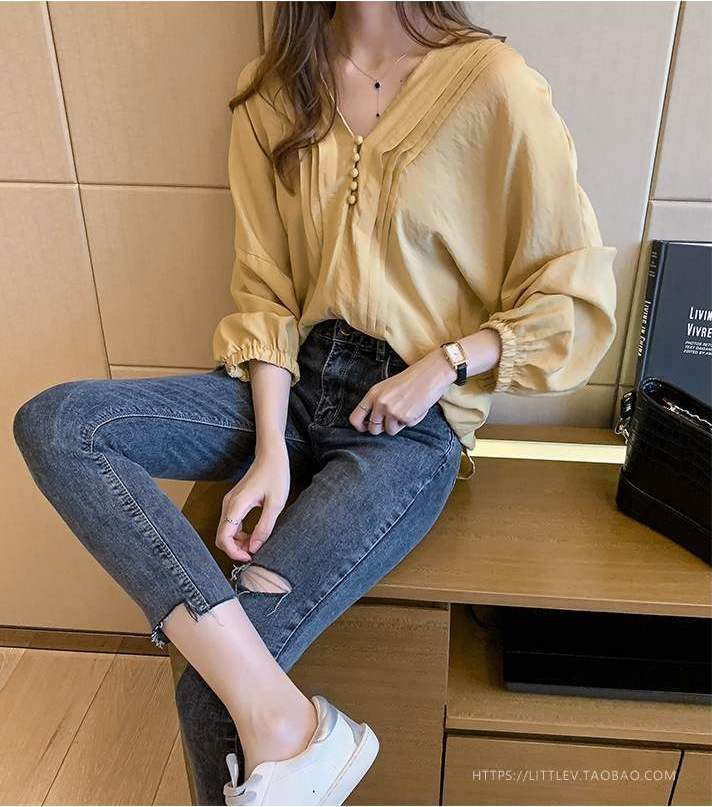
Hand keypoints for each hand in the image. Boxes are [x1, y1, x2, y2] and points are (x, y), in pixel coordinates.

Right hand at [215, 442, 290, 560]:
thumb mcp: (276, 504)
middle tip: (254, 554)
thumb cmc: (275, 474)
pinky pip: (231, 524)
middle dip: (235, 550)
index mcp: (236, 505)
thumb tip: (254, 548)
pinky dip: (239, 534)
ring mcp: (230, 503)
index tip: (250, 557)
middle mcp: (228, 504)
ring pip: (226, 532)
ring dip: (238, 543)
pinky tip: (254, 536)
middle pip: (221, 537)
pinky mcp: (234, 502)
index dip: (234, 553)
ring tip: (257, 545)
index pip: (224, 538)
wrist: (271, 454)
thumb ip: (264, 527)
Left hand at [349, 348, 456, 435]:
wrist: (430, 374)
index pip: (355, 418)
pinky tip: (416, 408)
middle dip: (382, 428)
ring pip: (389, 430)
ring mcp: (392, 411)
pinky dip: (411, 421)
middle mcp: (380, 403)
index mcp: (373, 394)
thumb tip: (373, 422)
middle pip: (373, 429)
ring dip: (398, 424)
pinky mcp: (405, 417)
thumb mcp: (387, 387)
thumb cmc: (411, 379)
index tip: (366, 427)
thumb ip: (377, 402)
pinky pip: (405, 427)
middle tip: (392, 420)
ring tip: (406, 409)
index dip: (360, 426)